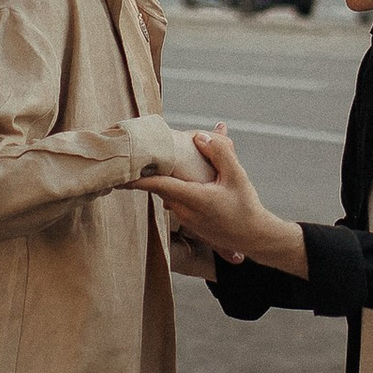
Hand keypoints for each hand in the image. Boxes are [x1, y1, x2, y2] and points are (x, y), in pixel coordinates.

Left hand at [139, 128, 305, 278]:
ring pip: (168, 193)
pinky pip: (176, 200)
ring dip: (162, 178)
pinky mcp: (190, 222)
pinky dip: (173, 187)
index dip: (137, 178)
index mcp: (194, 199)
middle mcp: (185, 210)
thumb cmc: (246, 208)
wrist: (254, 237)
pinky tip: (180, 175)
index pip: (158, 185)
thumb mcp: (237, 176)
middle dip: (148, 171)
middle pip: (159, 187)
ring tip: (155, 160)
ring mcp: (186, 218)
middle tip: (135, 155)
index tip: (119, 171)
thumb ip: (220, 153)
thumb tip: (199, 136)